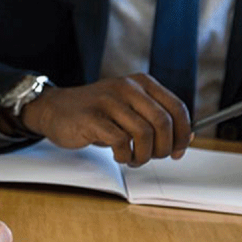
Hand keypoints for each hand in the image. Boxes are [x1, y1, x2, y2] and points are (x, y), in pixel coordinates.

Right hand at [18, 74, 190, 166]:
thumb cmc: (96, 113)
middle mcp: (126, 87)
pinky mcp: (91, 117)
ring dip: (143, 155)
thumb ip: (156, 120)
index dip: (182, 134)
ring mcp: (107, 100)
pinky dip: (124, 155)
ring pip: (144, 133)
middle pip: (163, 122)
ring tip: (133, 159)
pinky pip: (120, 141)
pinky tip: (118, 155)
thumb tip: (186, 138)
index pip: (176, 107)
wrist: (54, 109)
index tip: (177, 151)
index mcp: (140, 82)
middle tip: (152, 157)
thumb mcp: (130, 110)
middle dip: (163, 148)